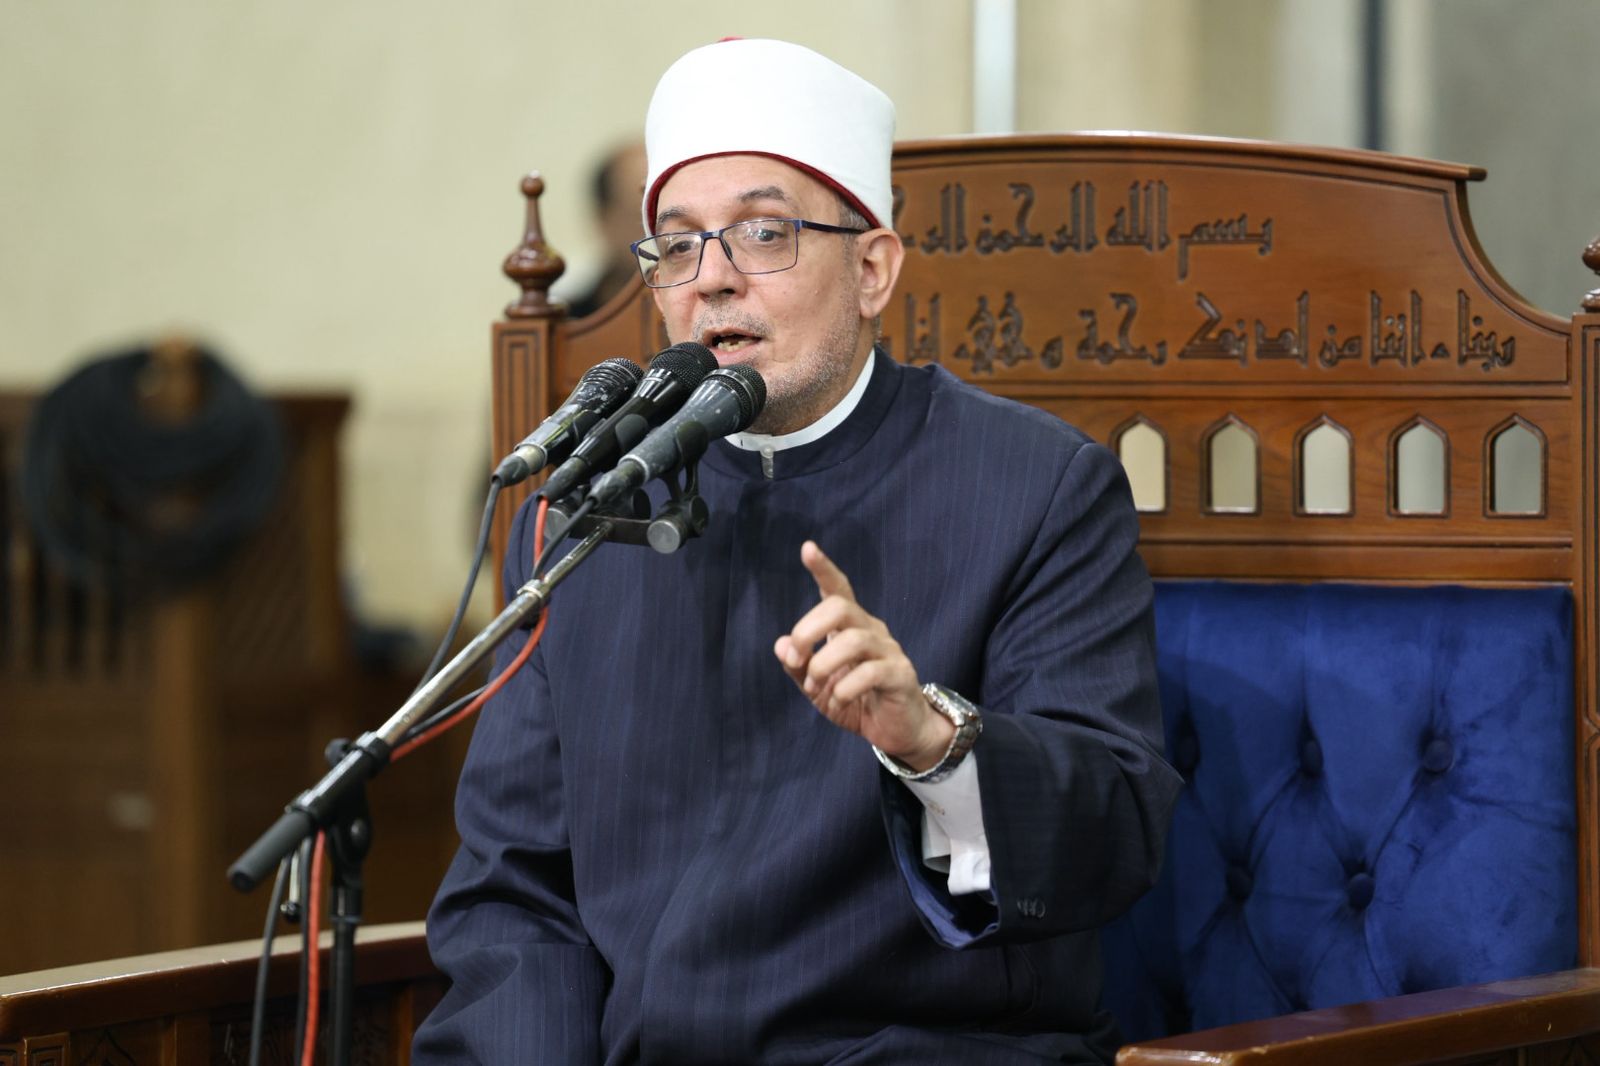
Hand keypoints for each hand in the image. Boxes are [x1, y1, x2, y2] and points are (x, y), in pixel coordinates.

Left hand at [773, 541, 953, 770]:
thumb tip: (782, 645)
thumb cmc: (855, 701)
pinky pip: (870, 673)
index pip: (838, 590)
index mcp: (850, 627)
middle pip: (839, 607)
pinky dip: (844, 689)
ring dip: (823, 665)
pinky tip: (839, 702)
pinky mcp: (900, 674)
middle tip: (797, 661)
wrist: (896, 730)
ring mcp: (889, 650)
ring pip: (853, 640)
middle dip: (808, 631)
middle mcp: (871, 630)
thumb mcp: (816, 687)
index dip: (823, 569)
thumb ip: (798, 666)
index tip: (807, 548)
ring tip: (817, 688)